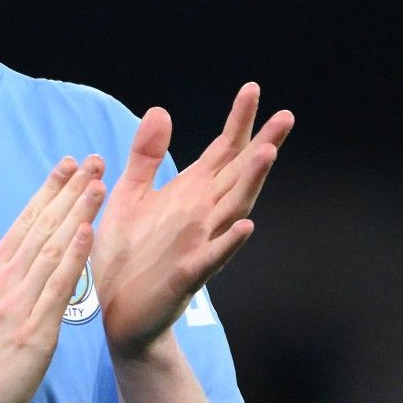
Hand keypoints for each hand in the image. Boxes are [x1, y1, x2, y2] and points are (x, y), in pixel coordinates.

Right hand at [0, 155, 104, 402]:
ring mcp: (18, 303)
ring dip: (77, 212)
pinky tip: (88, 231)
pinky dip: (74, 256)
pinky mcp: (33, 329)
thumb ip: (7, 285)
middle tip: (92, 159)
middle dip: (69, 190)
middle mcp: (4, 280)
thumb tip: (26, 263)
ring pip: (52, 248)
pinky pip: (57, 286)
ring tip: (98, 182)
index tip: (66, 165)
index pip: (25, 223)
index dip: (48, 191)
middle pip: (41, 226)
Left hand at [94, 84, 292, 359]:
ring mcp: (198, 245)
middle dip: (261, 145)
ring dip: (250, 183)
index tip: (253, 90)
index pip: (221, 153)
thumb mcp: (129, 196)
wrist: (118, 313)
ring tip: (267, 153)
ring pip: (232, 210)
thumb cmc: (126, 256)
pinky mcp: (185, 276)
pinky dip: (229, 243)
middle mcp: (201, 216)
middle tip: (285, 116)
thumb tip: (160, 110)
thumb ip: (146, 156)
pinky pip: (211, 258)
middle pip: (237, 175)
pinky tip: (246, 226)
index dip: (238, 122)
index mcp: (189, 196)